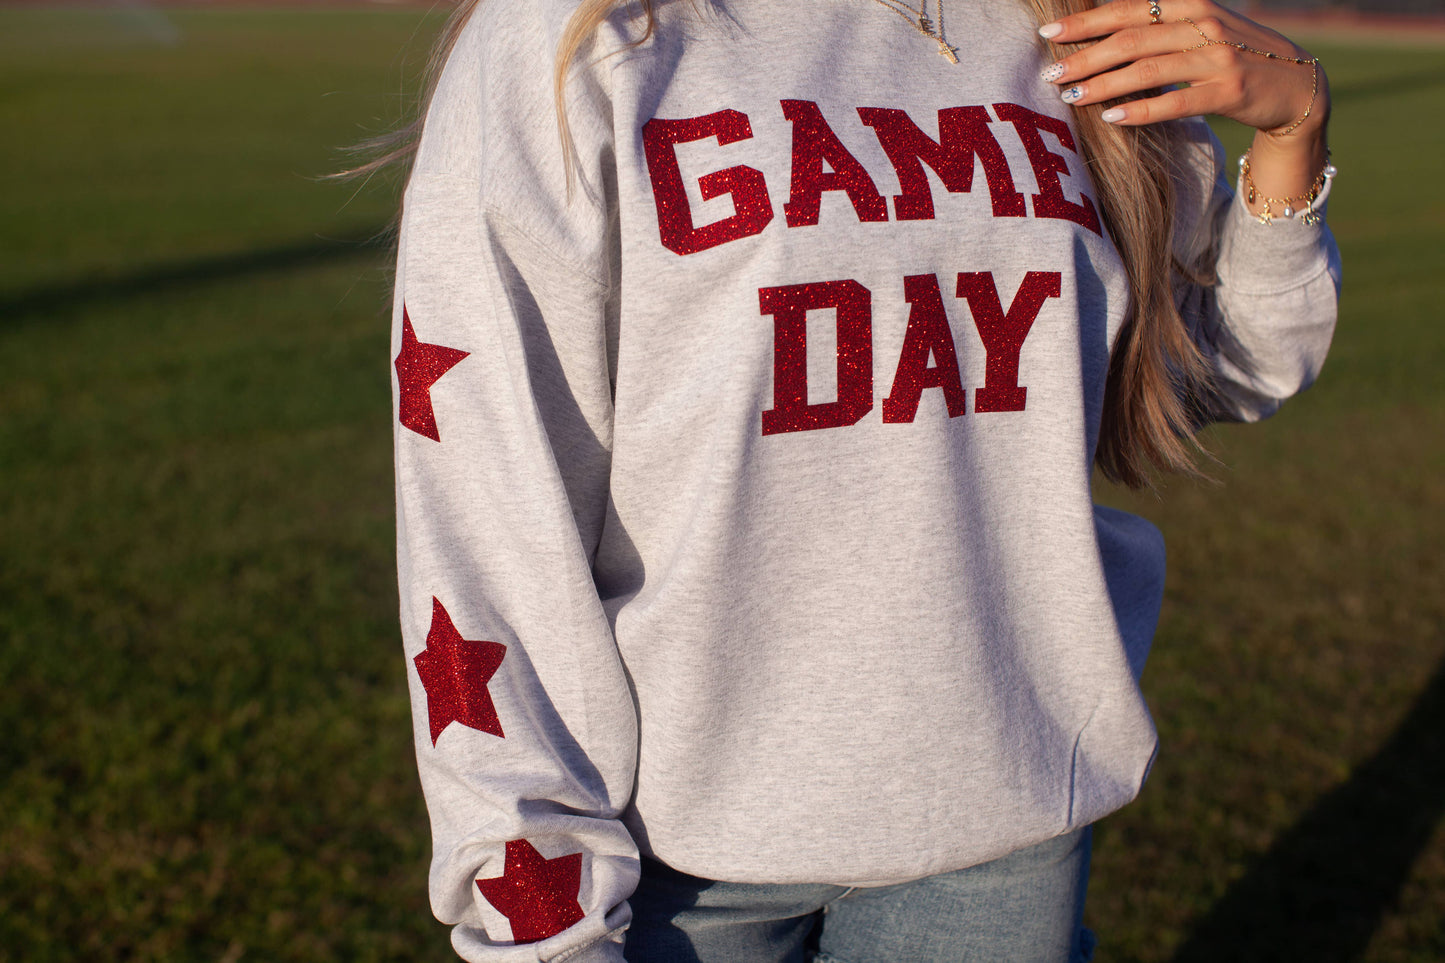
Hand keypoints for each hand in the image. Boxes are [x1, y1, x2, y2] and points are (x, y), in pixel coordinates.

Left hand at [1038, 0, 1330, 216]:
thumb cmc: (1235, 58)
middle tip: (1051, 73)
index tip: (1050, 34)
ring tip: (1070, 97)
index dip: (1088, 21)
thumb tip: (1103, 37)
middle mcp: (1205, 25)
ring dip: (1104, 84)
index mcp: (1192, 5)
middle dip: (1086, 56)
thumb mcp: (1200, 31)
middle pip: (1133, 38)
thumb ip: (1159, 29)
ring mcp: (1220, 58)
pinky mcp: (1231, 92)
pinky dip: (1142, 109)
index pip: (1130, 10)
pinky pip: (1177, 102)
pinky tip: (1111, 118)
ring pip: (1149, 70)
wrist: (1297, 85)